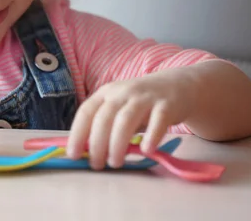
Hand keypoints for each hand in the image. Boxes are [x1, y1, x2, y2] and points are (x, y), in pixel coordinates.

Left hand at [66, 73, 195, 168]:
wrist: (176, 86)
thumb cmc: (140, 103)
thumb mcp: (119, 108)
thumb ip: (106, 126)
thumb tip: (87, 152)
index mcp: (106, 93)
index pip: (86, 112)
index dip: (77, 133)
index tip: (73, 154)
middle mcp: (122, 93)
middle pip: (104, 118)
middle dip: (97, 144)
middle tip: (97, 164)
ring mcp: (145, 97)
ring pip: (126, 120)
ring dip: (117, 143)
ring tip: (115, 163)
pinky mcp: (167, 105)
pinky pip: (158, 121)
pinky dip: (151, 136)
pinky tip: (146, 150)